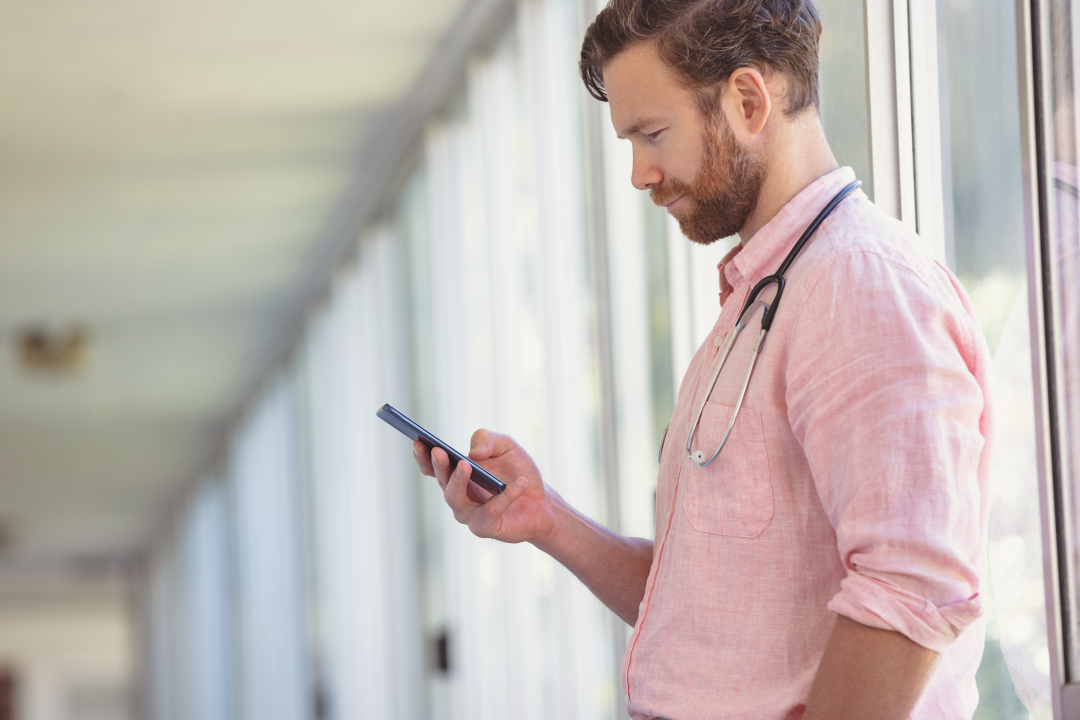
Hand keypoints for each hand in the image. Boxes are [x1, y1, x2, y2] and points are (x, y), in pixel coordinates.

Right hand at [412, 429, 557, 543]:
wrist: (543, 502)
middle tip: (438, 451)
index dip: (423, 456)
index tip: (417, 442)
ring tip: (466, 465)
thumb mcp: (506, 446)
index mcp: (457, 475)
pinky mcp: (487, 527)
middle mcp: (458, 496)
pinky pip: (491, 511)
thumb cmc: (518, 472)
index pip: (433, 468)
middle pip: (442, 481)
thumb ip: (488, 440)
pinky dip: (505, 496)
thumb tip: (474, 452)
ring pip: (455, 499)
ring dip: (459, 481)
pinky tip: (520, 483)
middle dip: (439, 466)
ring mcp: (470, 514)